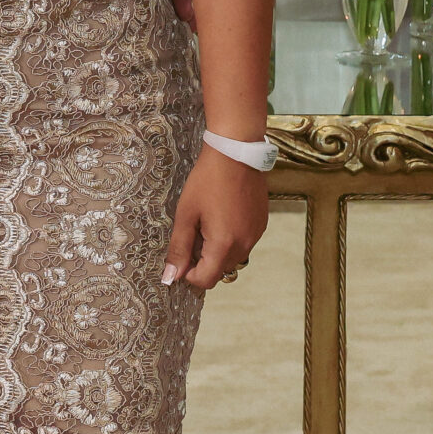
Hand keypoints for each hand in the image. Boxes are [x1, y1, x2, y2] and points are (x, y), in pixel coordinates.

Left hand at [162, 147, 268, 290]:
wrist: (235, 153)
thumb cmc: (207, 180)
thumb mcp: (186, 213)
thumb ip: (179, 248)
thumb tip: (171, 276)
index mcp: (224, 245)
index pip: (206, 280)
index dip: (189, 274)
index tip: (181, 256)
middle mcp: (244, 245)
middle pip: (220, 270)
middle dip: (203, 260)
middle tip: (193, 232)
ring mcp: (256, 235)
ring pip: (233, 258)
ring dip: (217, 250)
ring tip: (207, 221)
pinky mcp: (261, 225)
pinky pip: (244, 243)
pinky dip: (231, 239)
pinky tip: (222, 215)